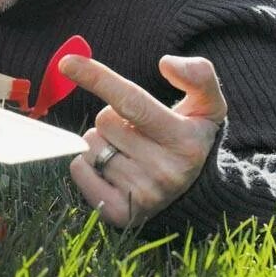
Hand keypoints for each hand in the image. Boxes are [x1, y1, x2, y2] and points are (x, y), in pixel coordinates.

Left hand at [59, 54, 226, 227]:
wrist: (195, 192)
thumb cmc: (191, 135)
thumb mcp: (208, 104)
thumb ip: (198, 75)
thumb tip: (167, 63)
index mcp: (184, 140)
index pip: (132, 102)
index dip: (98, 79)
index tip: (67, 63)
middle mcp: (165, 171)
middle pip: (105, 120)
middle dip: (114, 117)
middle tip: (138, 130)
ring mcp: (142, 195)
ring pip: (90, 145)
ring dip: (102, 141)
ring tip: (129, 151)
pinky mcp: (119, 213)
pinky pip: (79, 170)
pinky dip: (86, 163)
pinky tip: (113, 168)